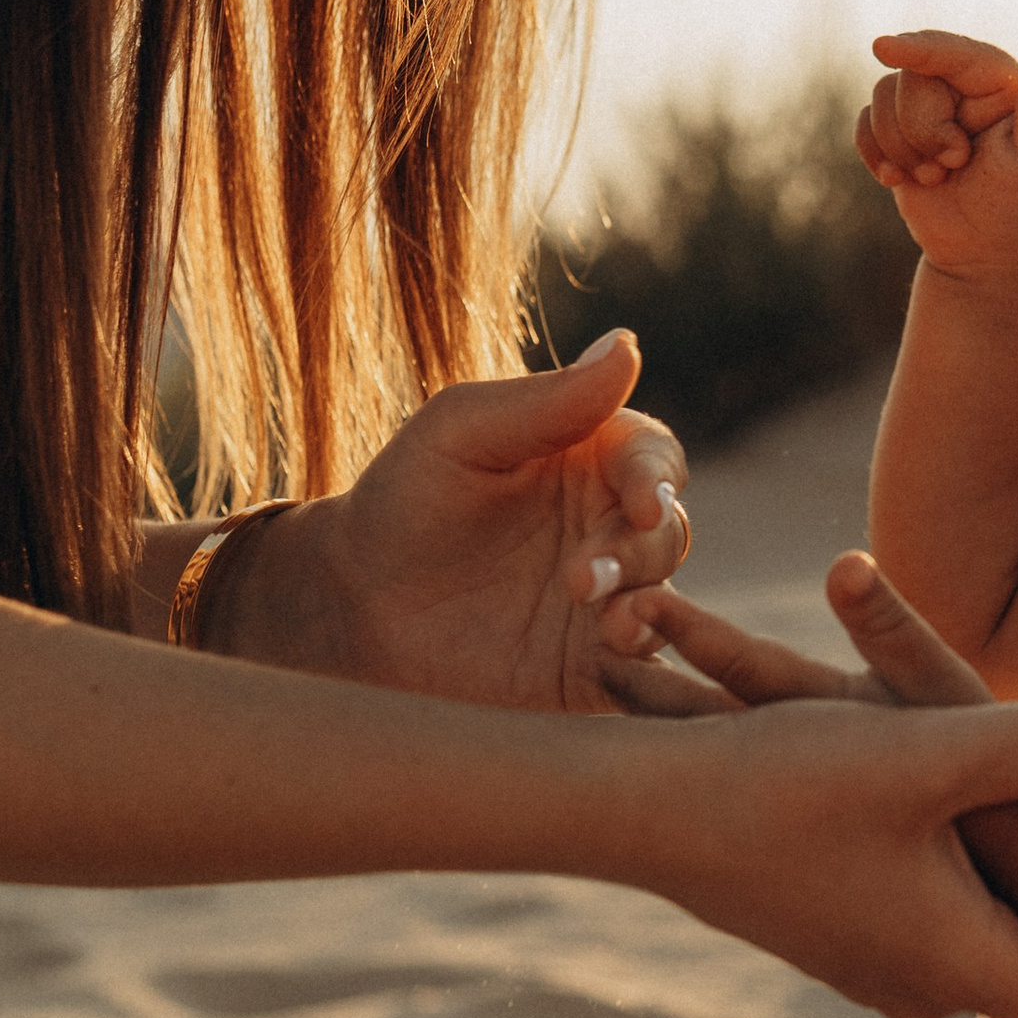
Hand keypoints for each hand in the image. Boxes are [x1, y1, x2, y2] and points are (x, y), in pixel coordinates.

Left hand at [217, 331, 702, 711]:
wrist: (350, 605)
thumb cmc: (402, 498)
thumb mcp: (460, 433)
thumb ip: (545, 400)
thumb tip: (628, 345)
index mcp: (591, 460)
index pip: (652, 460)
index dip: (655, 478)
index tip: (642, 500)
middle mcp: (609, 529)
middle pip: (668, 533)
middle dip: (640, 552)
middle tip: (585, 579)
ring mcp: (608, 604)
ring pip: (665, 603)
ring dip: (649, 611)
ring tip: (615, 627)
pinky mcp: (593, 671)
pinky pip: (643, 673)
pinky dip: (648, 669)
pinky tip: (618, 659)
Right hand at [638, 552, 1017, 1017]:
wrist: (644, 810)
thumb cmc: (783, 783)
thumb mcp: (926, 749)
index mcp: (956, 965)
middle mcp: (919, 987)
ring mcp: (872, 967)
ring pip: (992, 942)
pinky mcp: (837, 932)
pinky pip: (941, 921)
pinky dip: (984, 878)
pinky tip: (985, 804)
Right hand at [856, 30, 1017, 282]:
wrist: (986, 259)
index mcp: (1003, 82)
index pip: (955, 54)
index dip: (918, 49)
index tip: (882, 48)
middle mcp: (964, 86)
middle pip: (911, 79)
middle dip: (923, 130)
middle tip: (955, 163)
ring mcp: (928, 108)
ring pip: (881, 98)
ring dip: (901, 148)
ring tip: (936, 177)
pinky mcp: (899, 133)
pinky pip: (864, 122)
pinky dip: (873, 152)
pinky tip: (898, 180)